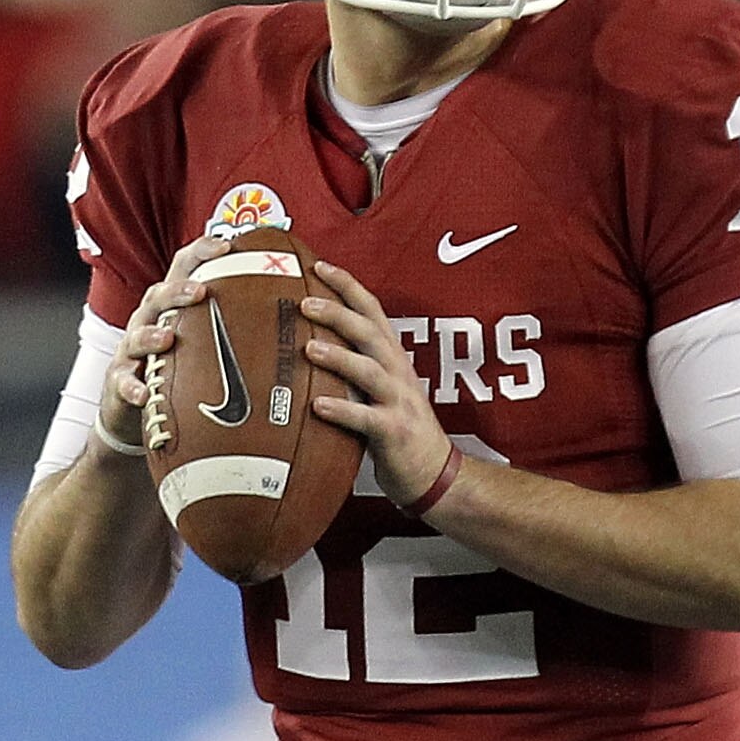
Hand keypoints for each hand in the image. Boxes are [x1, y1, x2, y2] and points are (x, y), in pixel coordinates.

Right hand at [97, 233, 235, 457]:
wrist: (135, 405)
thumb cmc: (177, 366)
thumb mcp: (204, 341)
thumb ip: (236, 325)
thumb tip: (291, 314)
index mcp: (172, 305)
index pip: (184, 268)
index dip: (202, 252)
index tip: (228, 245)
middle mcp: (148, 320)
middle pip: (158, 296)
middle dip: (178, 291)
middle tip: (200, 291)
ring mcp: (131, 350)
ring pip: (136, 336)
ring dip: (150, 335)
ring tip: (166, 338)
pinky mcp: (120, 382)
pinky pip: (123, 382)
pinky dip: (133, 387)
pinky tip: (144, 393)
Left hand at [303, 261, 457, 510]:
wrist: (435, 474)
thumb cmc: (399, 432)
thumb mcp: (380, 391)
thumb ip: (355, 368)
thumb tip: (310, 347)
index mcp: (394, 358)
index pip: (372, 311)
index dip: (348, 285)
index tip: (318, 266)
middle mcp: (398, 373)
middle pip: (369, 332)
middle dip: (338, 312)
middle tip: (304, 302)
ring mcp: (399, 402)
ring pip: (369, 370)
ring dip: (338, 357)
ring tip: (308, 349)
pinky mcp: (394, 433)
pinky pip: (366, 419)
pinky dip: (342, 410)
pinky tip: (317, 406)